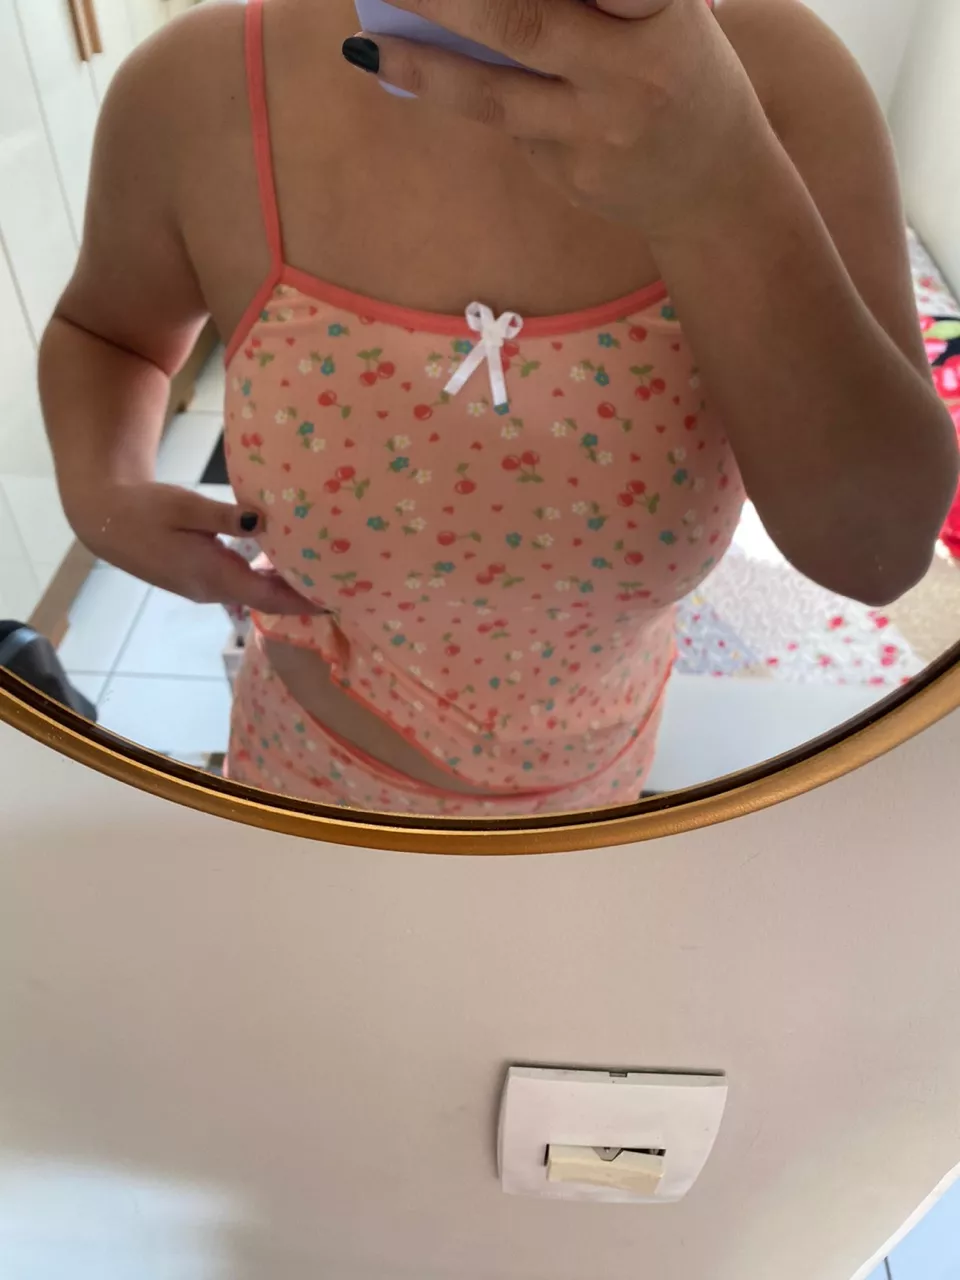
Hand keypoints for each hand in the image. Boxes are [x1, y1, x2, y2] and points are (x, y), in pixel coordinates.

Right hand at [68, 482, 321, 614]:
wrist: (105, 520)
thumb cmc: (144, 508)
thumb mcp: (184, 506)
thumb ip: (224, 516)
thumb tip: (261, 521)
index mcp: (213, 575)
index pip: (271, 597)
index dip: (306, 601)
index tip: (339, 599)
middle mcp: (213, 589)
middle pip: (270, 601)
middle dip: (305, 598)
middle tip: (344, 586)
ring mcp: (205, 587)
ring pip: (256, 594)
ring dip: (288, 589)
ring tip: (322, 575)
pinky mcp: (200, 578)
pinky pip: (243, 586)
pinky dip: (267, 579)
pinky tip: (284, 564)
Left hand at [344, 0, 772, 239]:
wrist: (715, 187)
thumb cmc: (674, 70)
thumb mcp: (657, 14)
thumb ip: (583, 3)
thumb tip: (466, 2)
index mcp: (661, 10)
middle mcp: (633, 69)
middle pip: (521, 21)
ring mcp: (601, 131)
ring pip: (496, 96)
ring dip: (422, 66)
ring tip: (364, 43)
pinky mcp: (575, 176)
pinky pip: (510, 127)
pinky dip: (469, 94)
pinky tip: (431, 74)